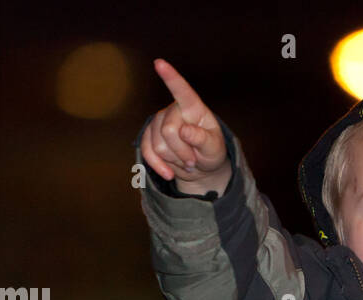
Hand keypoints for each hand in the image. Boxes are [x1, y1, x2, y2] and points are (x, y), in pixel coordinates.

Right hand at [140, 59, 231, 194]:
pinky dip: (159, 166)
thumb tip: (184, 131)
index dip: (170, 77)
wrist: (199, 167)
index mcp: (193, 107)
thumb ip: (203, 140)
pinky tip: (169, 173)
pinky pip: (147, 152)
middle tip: (194, 160)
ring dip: (174, 160)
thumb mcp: (215, 149)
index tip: (159, 63)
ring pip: (158, 145)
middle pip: (169, 131)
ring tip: (186, 161)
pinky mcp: (148, 137)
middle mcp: (173, 110)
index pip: (182, 91)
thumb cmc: (210, 152)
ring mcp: (158, 122)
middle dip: (182, 152)